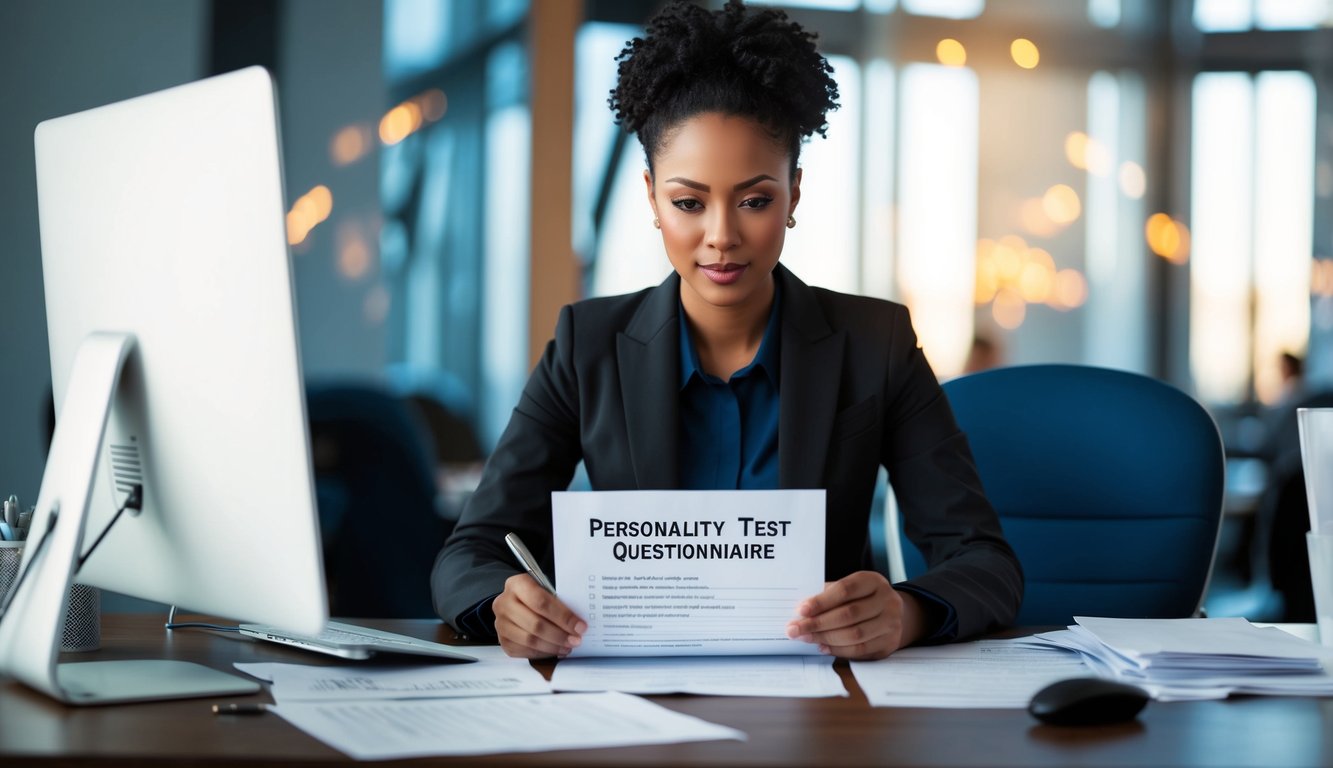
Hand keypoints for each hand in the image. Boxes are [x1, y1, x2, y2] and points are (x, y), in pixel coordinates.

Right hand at [493, 573, 585, 658]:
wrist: (515, 602)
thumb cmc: (535, 595)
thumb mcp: (545, 589)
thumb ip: (558, 601)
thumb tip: (578, 622)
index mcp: (516, 584)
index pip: (541, 602)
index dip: (563, 616)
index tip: (580, 626)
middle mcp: (504, 603)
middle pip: (535, 624)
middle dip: (560, 635)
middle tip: (576, 640)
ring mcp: (501, 623)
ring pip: (530, 640)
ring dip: (553, 646)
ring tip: (568, 646)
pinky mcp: (503, 640)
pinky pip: (525, 651)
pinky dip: (543, 653)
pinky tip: (555, 650)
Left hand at [785, 571, 924, 659]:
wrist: (891, 612)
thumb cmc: (861, 598)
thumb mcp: (849, 589)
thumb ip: (828, 595)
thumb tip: (801, 611)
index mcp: (873, 581)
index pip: (845, 590)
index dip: (821, 601)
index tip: (800, 610)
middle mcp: (887, 601)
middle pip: (849, 614)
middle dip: (818, 623)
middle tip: (795, 629)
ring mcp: (891, 623)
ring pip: (854, 635)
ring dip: (825, 638)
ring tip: (806, 638)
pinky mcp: (889, 643)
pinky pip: (860, 650)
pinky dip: (838, 650)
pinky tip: (822, 646)